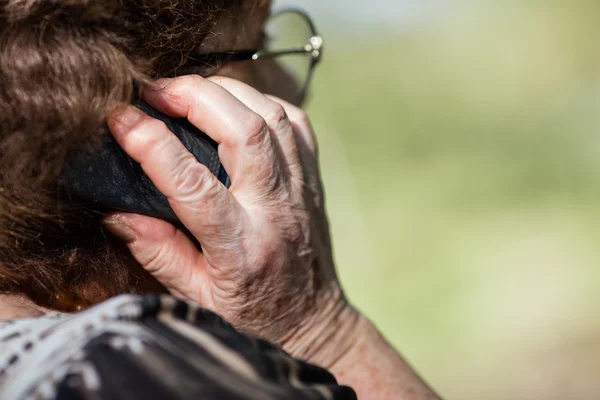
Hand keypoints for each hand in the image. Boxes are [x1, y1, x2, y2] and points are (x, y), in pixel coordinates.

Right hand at [104, 75, 359, 362]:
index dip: (154, 146)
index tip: (122, 119)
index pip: (195, 185)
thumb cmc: (254, 311)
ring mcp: (299, 189)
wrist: (312, 317)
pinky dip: (262, 102)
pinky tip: (236, 105)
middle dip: (196, 97)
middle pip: (245, 133)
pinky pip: (295, 122)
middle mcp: (275, 209)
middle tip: (156, 90)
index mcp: (240, 246)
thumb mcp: (197, 297)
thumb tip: (115, 212)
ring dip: (227, 91)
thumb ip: (158, 252)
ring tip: (188, 90)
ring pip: (273, 118)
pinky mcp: (312, 177)